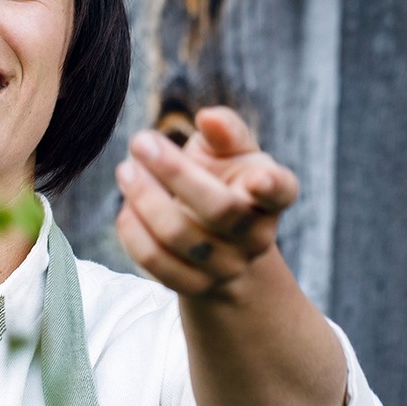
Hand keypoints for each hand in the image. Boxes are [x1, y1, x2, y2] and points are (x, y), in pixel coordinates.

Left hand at [113, 106, 299, 297]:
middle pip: (218, 208)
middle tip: (140, 141)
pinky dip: (134, 232)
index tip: (256, 177)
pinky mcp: (195, 287)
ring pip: (180, 236)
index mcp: (272, 196)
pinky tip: (125, 207)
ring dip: (144, 198)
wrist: (218, 242)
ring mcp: (227, 266)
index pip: (281, 191)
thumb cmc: (224, 181)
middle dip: (174, 172)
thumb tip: (209, 118)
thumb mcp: (232, 153)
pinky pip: (157, 263)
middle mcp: (256, 235)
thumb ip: (226, 132)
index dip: (271, 186)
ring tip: (126, 169)